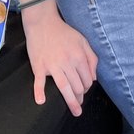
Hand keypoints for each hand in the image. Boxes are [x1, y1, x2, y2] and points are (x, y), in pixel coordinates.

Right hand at [21, 1, 97, 115]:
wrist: (43, 23)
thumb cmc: (64, 32)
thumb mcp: (83, 41)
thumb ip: (91, 58)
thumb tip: (94, 78)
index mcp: (79, 56)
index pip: (87, 79)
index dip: (88, 87)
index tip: (85, 90)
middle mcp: (67, 62)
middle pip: (77, 86)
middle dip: (81, 97)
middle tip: (80, 103)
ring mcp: (52, 65)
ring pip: (64, 87)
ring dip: (71, 101)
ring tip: (75, 110)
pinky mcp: (39, 66)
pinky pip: (39, 81)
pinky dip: (39, 92)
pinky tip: (41, 101)